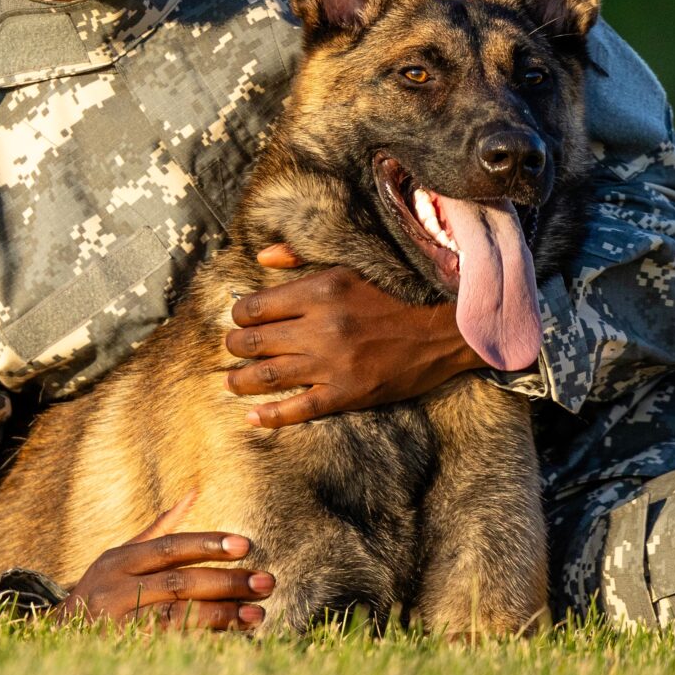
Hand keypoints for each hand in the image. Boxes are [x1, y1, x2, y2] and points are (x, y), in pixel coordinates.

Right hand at [53, 492, 274, 630]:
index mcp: (119, 561)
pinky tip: (232, 639)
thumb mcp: (121, 557)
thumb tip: (194, 493)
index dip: (208, 544)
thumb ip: (158, 529)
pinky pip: (168, 645)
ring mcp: (118, 623)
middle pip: (178, 582)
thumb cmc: (101, 590)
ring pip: (176, 616)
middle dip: (226, 582)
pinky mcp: (124, 651)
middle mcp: (117, 589)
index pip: (169, 547)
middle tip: (266, 582)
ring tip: (258, 615)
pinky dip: (201, 641)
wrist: (56, 637)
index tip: (246, 545)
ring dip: (220, 615)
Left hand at [224, 245, 485, 426]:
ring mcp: (333, 363)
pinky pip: (298, 408)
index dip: (240, 316)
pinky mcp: (347, 393)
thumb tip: (261, 257)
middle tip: (232, 351)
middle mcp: (322, 326)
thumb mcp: (351, 266)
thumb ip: (302, 259)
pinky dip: (270, 416)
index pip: (255, 307)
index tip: (242, 321)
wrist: (443, 332)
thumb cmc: (395, 295)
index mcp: (320, 290)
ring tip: (231, 383)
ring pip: (268, 375)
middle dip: (235, 347)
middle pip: (254, 342)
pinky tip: (252, 417)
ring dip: (240, 381)